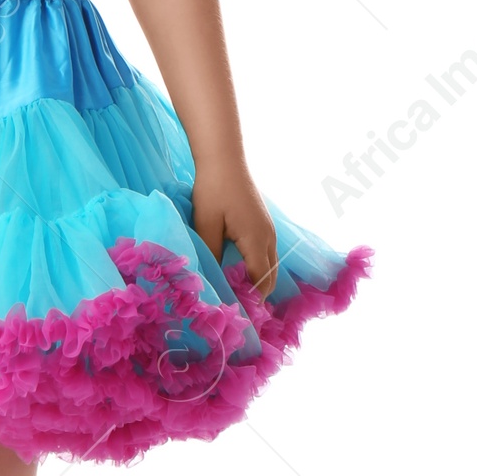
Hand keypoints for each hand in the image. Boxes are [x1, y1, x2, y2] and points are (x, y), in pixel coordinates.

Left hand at [191, 158, 278, 303]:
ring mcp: (268, 230)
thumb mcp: (206, 224)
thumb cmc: (213, 190)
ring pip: (269, 266)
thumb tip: (212, 280)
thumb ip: (211, 254)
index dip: (250, 301)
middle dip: (256, 296)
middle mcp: (269, 238)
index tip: (236, 315)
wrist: (224, 159)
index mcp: (257, 240)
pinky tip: (237, 272)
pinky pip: (265, 254)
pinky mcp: (263, 224)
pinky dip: (256, 268)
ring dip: (256, 282)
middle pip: (270, 278)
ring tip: (235, 294)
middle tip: (235, 309)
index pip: (260, 282)